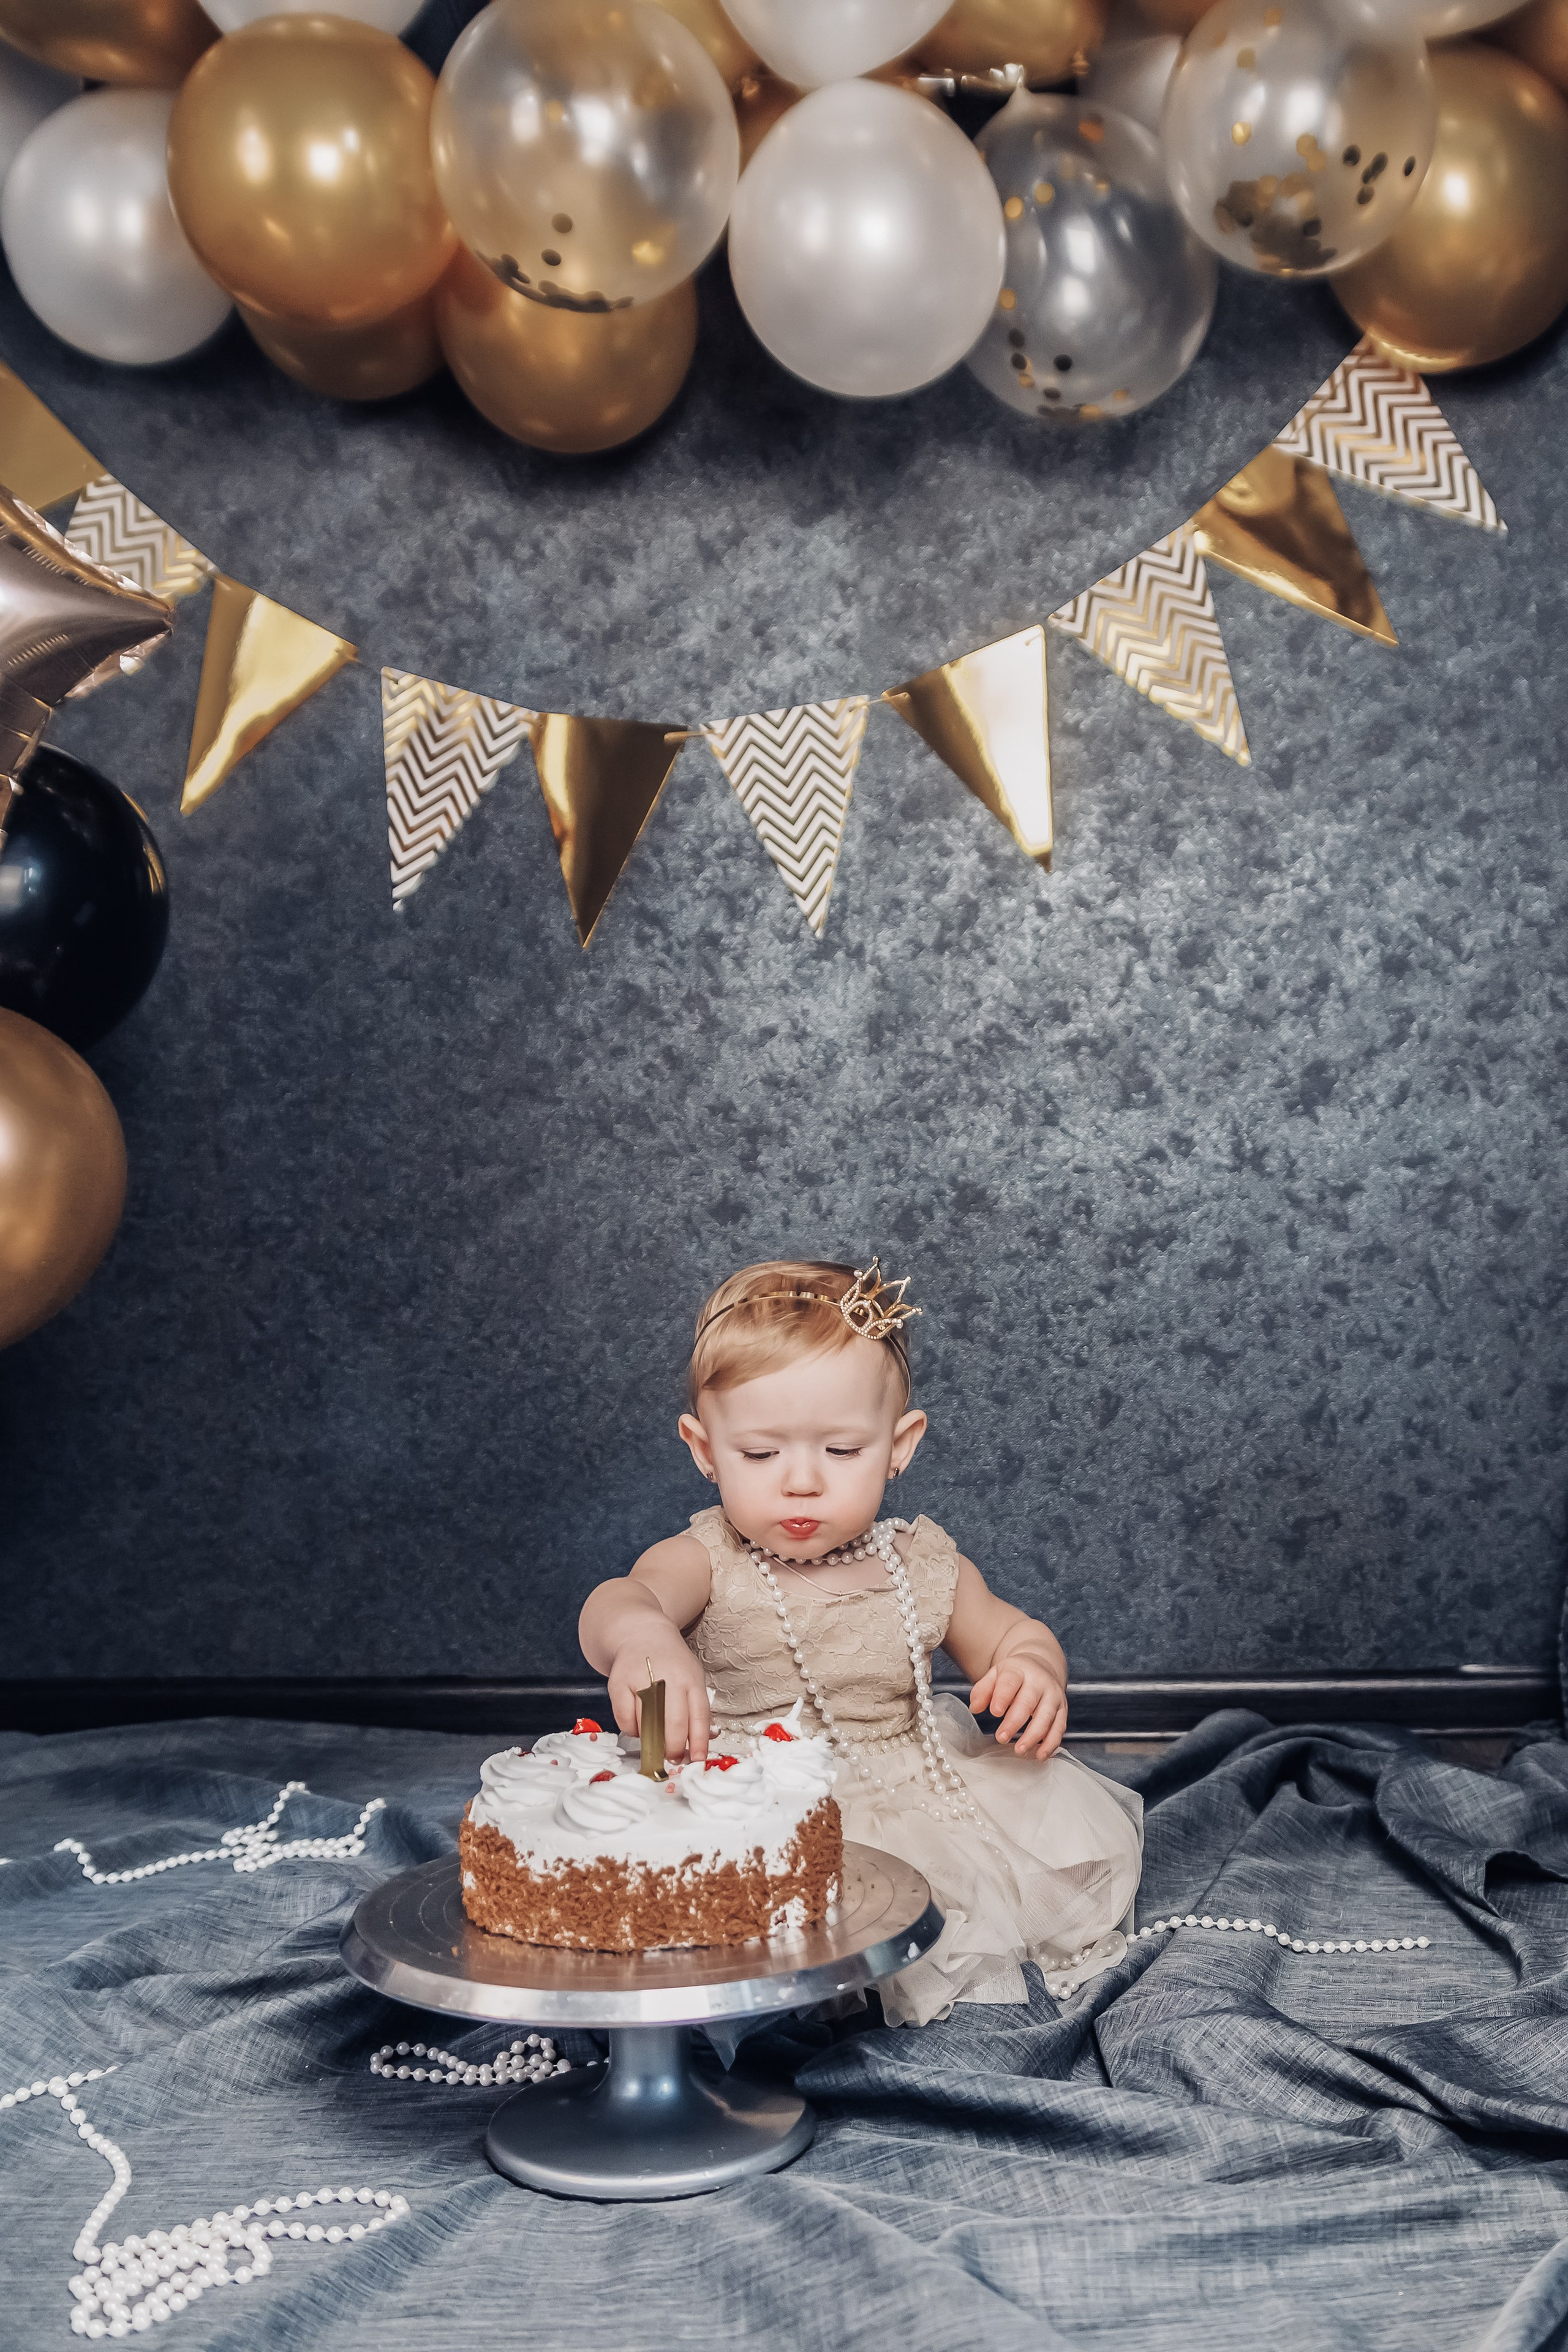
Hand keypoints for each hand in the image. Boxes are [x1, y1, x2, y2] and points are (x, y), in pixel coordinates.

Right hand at [607, 1635, 710, 1763]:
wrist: (642, 1633)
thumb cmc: (671, 1662)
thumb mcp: (692, 1678)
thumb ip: (697, 1709)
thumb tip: (702, 1743)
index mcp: (690, 1678)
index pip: (698, 1715)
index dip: (699, 1742)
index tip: (698, 1760)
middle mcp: (667, 1677)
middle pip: (674, 1723)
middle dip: (674, 1748)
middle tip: (673, 1756)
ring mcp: (641, 1679)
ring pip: (648, 1724)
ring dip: (652, 1740)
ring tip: (656, 1739)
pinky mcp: (619, 1683)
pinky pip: (625, 1720)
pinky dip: (632, 1729)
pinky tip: (638, 1723)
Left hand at [969, 1657, 1066, 1758]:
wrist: (1040, 1666)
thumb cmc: (1014, 1675)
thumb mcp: (995, 1675)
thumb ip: (983, 1690)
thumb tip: (975, 1708)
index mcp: (1019, 1670)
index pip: (1010, 1682)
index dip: (1003, 1697)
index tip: (994, 1712)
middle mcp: (1039, 1682)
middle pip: (1028, 1702)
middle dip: (1015, 1721)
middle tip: (1001, 1738)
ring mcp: (1053, 1695)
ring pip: (1046, 1717)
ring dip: (1033, 1736)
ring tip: (1020, 1750)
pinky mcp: (1062, 1709)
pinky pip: (1059, 1728)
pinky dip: (1051, 1743)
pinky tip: (1040, 1755)